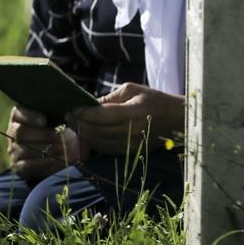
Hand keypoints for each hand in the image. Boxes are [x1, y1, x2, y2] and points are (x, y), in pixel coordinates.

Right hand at [6, 105, 89, 180]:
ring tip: (65, 149)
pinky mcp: (18, 166)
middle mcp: (13, 131)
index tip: (44, 120)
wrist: (66, 148)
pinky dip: (46, 164)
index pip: (19, 114)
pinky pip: (27, 167)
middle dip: (44, 135)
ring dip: (46, 150)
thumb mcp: (64, 115)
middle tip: (62, 137)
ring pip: (24, 150)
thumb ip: (65, 112)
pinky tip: (61, 161)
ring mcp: (14, 150)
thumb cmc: (64, 126)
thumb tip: (70, 114)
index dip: (30, 116)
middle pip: (21, 132)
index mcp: (21, 115)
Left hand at [66, 84, 183, 155]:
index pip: (103, 116)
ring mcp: (131, 146)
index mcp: (134, 112)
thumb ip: (110, 98)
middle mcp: (132, 132)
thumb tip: (89, 105)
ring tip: (75, 124)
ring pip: (99, 143)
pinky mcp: (130, 154)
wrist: (174, 121)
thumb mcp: (133, 90)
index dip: (85, 113)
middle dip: (80, 124)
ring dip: (84, 134)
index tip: (73, 109)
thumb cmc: (153, 99)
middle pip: (98, 131)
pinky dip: (94, 142)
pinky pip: (106, 149)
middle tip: (69, 116)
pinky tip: (88, 133)